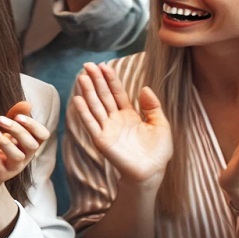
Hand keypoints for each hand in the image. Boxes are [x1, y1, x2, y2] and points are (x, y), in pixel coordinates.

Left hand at [0, 101, 50, 195]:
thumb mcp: (7, 133)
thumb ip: (15, 119)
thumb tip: (27, 103)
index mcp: (30, 145)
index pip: (42, 135)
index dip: (34, 126)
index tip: (18, 116)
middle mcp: (26, 157)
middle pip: (31, 144)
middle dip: (17, 130)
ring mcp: (14, 168)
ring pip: (17, 156)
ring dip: (4, 142)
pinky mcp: (1, 176)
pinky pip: (1, 170)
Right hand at [72, 62, 171, 184]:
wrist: (151, 172)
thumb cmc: (157, 151)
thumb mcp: (161, 124)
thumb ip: (153, 107)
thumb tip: (144, 88)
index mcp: (128, 113)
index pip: (116, 92)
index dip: (110, 79)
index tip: (103, 65)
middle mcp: (115, 119)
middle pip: (103, 95)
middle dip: (95, 80)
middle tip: (87, 65)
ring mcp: (106, 129)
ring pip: (95, 106)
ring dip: (88, 92)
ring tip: (81, 77)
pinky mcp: (101, 140)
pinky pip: (91, 124)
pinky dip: (84, 112)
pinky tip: (77, 99)